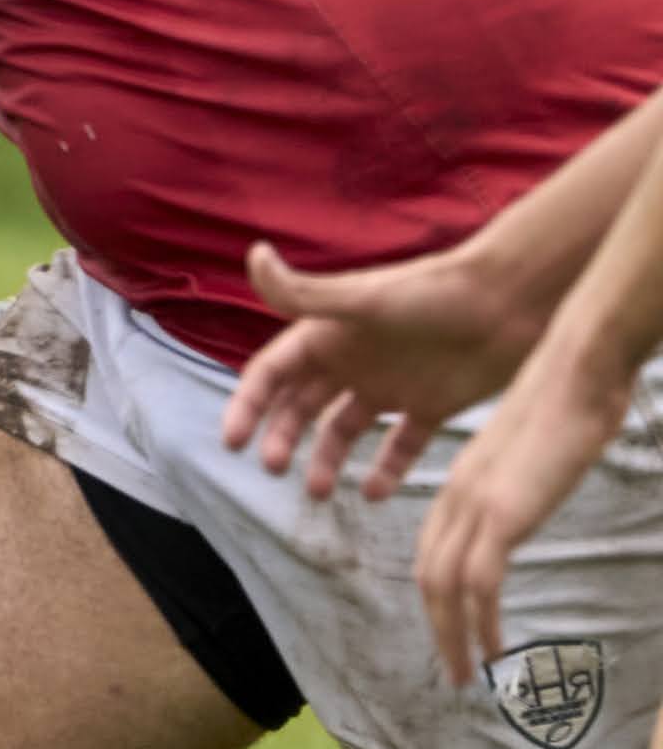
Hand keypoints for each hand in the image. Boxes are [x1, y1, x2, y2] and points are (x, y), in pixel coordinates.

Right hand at [222, 237, 546, 499]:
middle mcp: (352, 362)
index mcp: (327, 335)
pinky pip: (401, 446)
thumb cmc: (437, 292)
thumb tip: (254, 256)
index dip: (247, 407)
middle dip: (281, 437)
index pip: (271, 375)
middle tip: (275, 467)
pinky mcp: (431, 406)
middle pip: (300, 407)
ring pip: (344, 430)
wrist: (515, 300)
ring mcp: (391, 386)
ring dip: (326, 460)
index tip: (233, 443)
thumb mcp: (365, 297)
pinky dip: (387, 470)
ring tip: (321, 491)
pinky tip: (375, 493)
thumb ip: (305, 291)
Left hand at [414, 341, 627, 681]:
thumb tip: (532, 502)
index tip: (452, 627)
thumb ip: (522, 484)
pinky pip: (479, 582)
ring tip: (466, 675)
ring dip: (453, 637)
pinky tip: (493, 651)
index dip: (438, 594)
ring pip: (444, 587)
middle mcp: (456, 496)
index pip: (435, 549)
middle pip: (430, 574)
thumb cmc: (569, 404)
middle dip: (438, 627)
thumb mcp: (534, 455)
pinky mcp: (501, 514)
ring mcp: (475, 506)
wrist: (577, 371)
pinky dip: (480, 623)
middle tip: (453, 669)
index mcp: (461, 483)